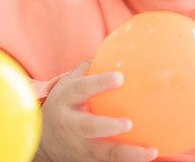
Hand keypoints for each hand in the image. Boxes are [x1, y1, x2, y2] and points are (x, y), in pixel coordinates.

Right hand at [36, 58, 157, 161]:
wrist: (42, 139)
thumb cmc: (64, 103)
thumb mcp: (67, 83)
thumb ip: (87, 67)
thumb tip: (114, 44)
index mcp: (66, 100)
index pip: (81, 89)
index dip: (99, 83)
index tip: (120, 77)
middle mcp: (71, 125)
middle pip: (88, 127)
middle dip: (108, 126)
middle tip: (129, 122)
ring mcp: (79, 147)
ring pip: (103, 153)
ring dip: (127, 153)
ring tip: (151, 151)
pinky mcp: (87, 161)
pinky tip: (152, 158)